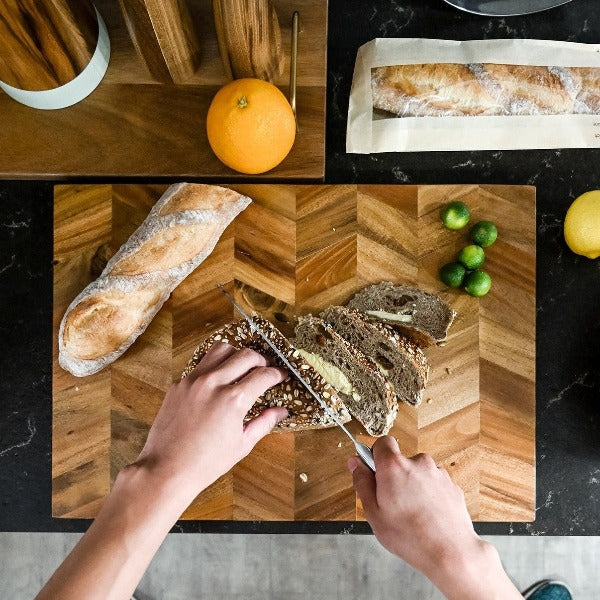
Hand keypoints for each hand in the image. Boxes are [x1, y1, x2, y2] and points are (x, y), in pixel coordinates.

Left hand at [134, 342, 287, 501]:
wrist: (166, 469)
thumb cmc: (205, 463)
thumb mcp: (242, 445)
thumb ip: (264, 423)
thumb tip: (281, 411)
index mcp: (233, 400)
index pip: (264, 375)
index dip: (277, 374)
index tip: (280, 376)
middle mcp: (214, 384)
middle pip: (246, 355)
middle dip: (261, 360)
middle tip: (265, 369)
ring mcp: (193, 380)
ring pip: (221, 349)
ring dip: (237, 355)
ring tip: (242, 367)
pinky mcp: (178, 383)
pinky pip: (201, 364)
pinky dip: (215, 366)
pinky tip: (219, 378)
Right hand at [348, 436, 480, 576]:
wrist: (451, 552)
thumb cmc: (411, 536)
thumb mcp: (373, 513)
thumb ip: (362, 482)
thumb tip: (355, 463)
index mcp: (394, 466)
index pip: (382, 442)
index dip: (375, 455)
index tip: (374, 472)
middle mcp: (418, 463)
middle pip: (400, 461)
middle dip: (394, 477)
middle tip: (392, 503)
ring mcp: (437, 473)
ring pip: (417, 473)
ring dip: (412, 486)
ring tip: (412, 514)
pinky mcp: (451, 484)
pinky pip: (433, 484)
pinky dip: (428, 495)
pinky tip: (427, 516)